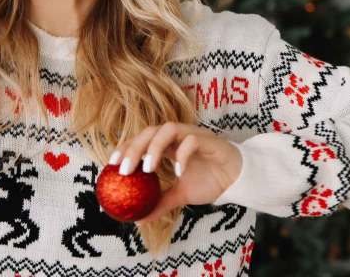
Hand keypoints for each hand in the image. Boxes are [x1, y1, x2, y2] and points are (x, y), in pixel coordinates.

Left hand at [107, 122, 242, 223]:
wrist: (238, 180)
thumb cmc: (209, 181)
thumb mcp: (180, 195)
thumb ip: (160, 203)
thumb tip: (137, 220)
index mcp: (168, 144)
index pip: (141, 139)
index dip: (125, 147)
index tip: (112, 165)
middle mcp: (178, 135)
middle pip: (150, 130)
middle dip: (134, 147)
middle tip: (124, 169)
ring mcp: (193, 135)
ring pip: (168, 129)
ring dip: (154, 147)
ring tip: (147, 169)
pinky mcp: (209, 140)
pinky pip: (191, 141)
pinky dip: (182, 154)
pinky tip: (178, 172)